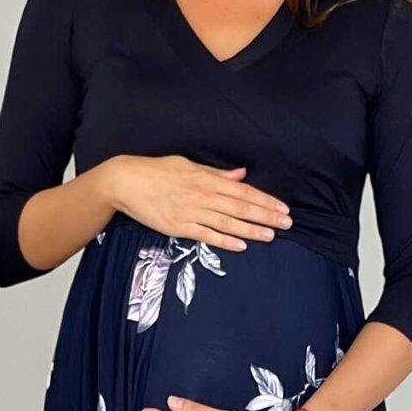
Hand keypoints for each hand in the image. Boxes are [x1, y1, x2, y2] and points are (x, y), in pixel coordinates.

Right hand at [103, 154, 292, 251]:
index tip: (282, 208)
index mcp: (205, 179)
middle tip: (287, 224)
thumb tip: (241, 174)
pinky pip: (205, 235)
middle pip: (239, 208)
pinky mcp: (177, 227)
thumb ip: (215, 173)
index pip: (242, 191)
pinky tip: (241, 246)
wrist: (124, 181)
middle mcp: (201, 196)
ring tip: (270, 236)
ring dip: (250, 230)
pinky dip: (224, 241)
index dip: (264, 200)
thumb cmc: (156, 170)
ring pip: (226, 223)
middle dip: (265, 216)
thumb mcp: (187, 164)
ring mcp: (190, 213)